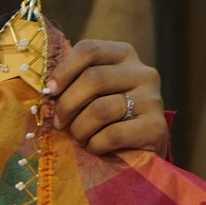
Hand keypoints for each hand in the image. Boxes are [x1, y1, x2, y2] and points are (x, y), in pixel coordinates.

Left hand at [44, 40, 167, 156]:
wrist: (142, 153)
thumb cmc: (109, 122)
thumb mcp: (95, 95)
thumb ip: (78, 83)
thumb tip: (49, 88)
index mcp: (125, 56)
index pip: (89, 50)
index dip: (64, 70)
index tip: (50, 91)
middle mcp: (143, 73)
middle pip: (93, 78)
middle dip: (67, 104)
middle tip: (58, 123)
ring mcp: (152, 99)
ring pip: (101, 109)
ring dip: (80, 129)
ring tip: (79, 138)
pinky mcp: (155, 128)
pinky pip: (112, 135)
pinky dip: (96, 145)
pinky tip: (95, 148)